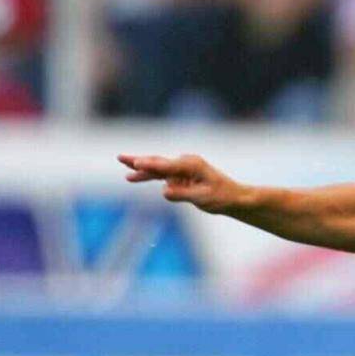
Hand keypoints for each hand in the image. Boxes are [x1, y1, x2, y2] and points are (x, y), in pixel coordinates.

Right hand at [118, 152, 243, 214]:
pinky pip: (161, 174)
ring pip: (157, 168)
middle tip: (120, 157)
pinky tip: (134, 176)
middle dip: (139, 161)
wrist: (234, 196)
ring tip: (123, 167)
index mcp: (192, 165)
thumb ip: (182, 194)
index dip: (150, 165)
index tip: (137, 164)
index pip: (167, 166)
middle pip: (158, 162)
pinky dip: (149, 175)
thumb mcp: (202, 198)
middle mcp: (185, 163)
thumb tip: (164, 192)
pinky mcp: (181, 175)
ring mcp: (182, 168)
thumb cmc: (221, 196)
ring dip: (140, 168)